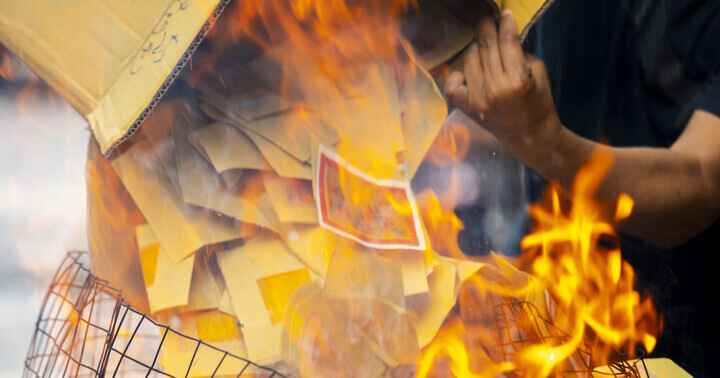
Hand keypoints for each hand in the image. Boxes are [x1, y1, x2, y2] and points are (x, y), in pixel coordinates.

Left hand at [445, 10, 561, 156]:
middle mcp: (494, 88)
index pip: (506, 41)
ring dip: (476, 47)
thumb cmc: (538, 102)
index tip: (503, 13)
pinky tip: (469, 71)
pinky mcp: (467, 107)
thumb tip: (504, 32)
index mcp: (517, 80)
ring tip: (484, 46)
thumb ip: (520, 52)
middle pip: (486, 46)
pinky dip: (459, 73)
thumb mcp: (538, 72)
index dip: (505, 23)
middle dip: (487, 27)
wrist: (531, 136)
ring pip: (469, 58)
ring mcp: (477, 99)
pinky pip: (453, 83)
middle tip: (487, 17)